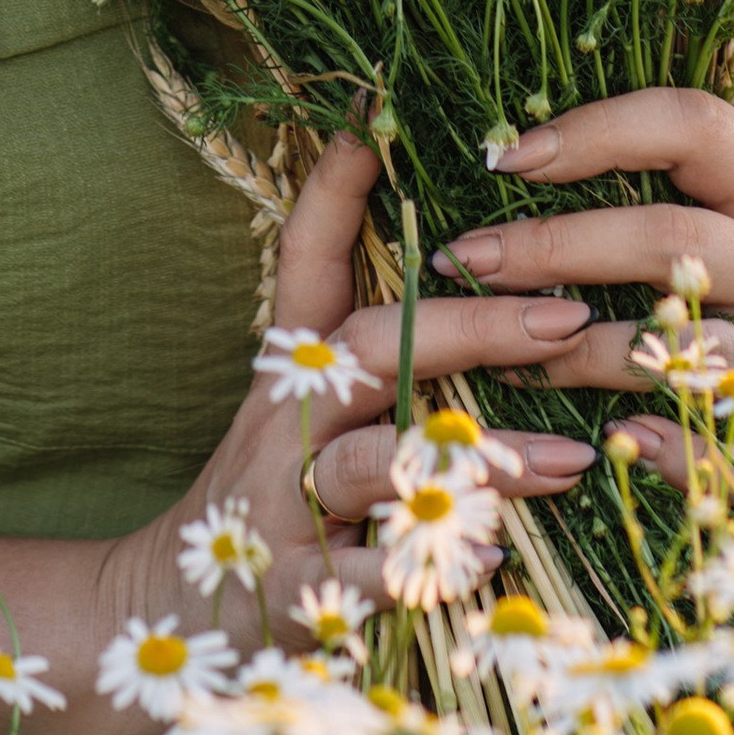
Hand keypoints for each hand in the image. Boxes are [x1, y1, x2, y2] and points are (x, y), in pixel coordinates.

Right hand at [97, 137, 602, 660]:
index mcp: (292, 365)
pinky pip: (367, 573)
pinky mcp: (294, 587)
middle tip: (565, 318)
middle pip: (375, 348)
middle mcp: (287, 419)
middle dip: (474, 329)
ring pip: (378, 461)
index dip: (331, 194)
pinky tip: (491, 557)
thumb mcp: (307, 410)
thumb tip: (486, 286)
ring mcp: (286, 500)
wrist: (168, 609)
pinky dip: (427, 565)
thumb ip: (382, 358)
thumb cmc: (274, 493)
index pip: (306, 262)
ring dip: (473, 458)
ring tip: (562, 461)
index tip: (369, 126)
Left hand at [436, 86, 733, 487]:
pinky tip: (613, 441)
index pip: (689, 125)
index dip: (598, 133)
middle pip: (671, 238)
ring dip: (586, 354)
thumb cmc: (720, 250)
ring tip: (509, 358)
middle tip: (473, 261)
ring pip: (686, 343)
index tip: (508, 158)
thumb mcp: (701, 193)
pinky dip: (676, 452)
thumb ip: (629, 168)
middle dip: (559, 249)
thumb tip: (506, 154)